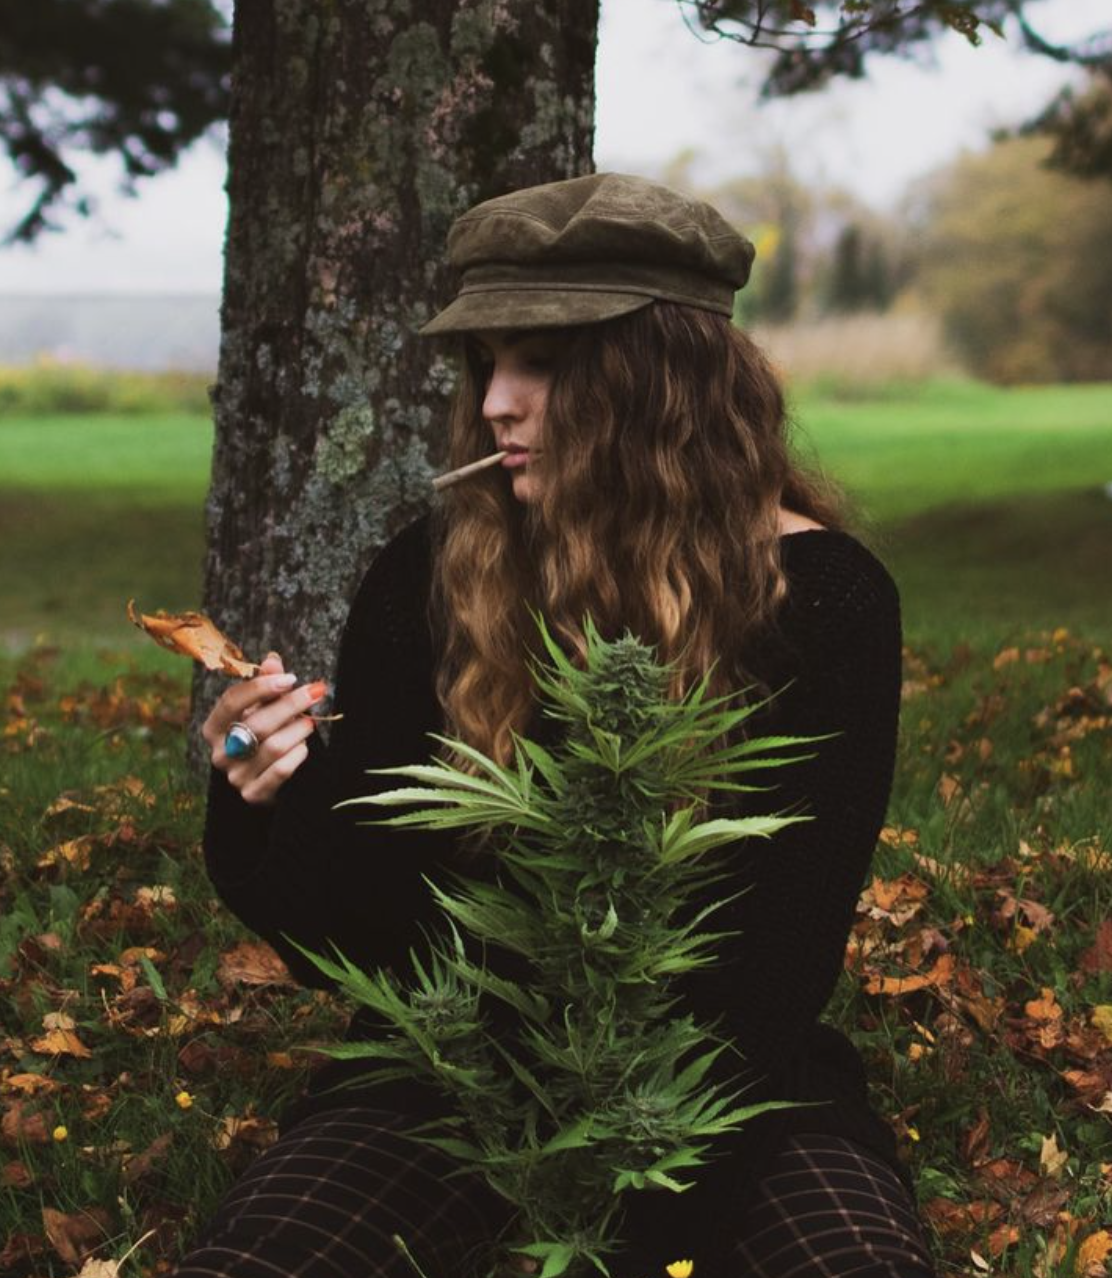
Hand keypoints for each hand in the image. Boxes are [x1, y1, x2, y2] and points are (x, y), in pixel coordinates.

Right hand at [202, 651, 327, 805]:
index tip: (291, 678)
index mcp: (214, 728)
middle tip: (315, 692)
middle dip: (291, 704)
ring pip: (273, 746)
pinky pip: (282, 770)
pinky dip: (298, 754)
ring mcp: (235, 776)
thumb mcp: (263, 709)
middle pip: (257, 723)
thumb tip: (272, 660)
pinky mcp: (253, 794)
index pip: (232, 701)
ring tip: (310, 723)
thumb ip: (266, 685)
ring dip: (299, 730)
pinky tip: (304, 747)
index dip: (261, 686)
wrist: (267, 781)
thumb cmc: (264, 737)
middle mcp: (220, 753)